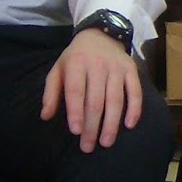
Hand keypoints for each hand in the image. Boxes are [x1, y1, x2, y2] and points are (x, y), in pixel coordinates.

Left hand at [42, 27, 142, 151]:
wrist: (101, 34)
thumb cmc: (76, 58)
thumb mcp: (58, 69)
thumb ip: (51, 93)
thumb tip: (46, 116)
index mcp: (76, 64)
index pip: (76, 91)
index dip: (76, 111)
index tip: (75, 131)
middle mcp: (98, 65)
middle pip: (96, 100)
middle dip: (92, 126)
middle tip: (88, 147)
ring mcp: (117, 68)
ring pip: (116, 100)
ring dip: (111, 123)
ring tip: (106, 142)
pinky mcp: (131, 70)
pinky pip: (135, 92)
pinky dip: (134, 109)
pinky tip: (129, 125)